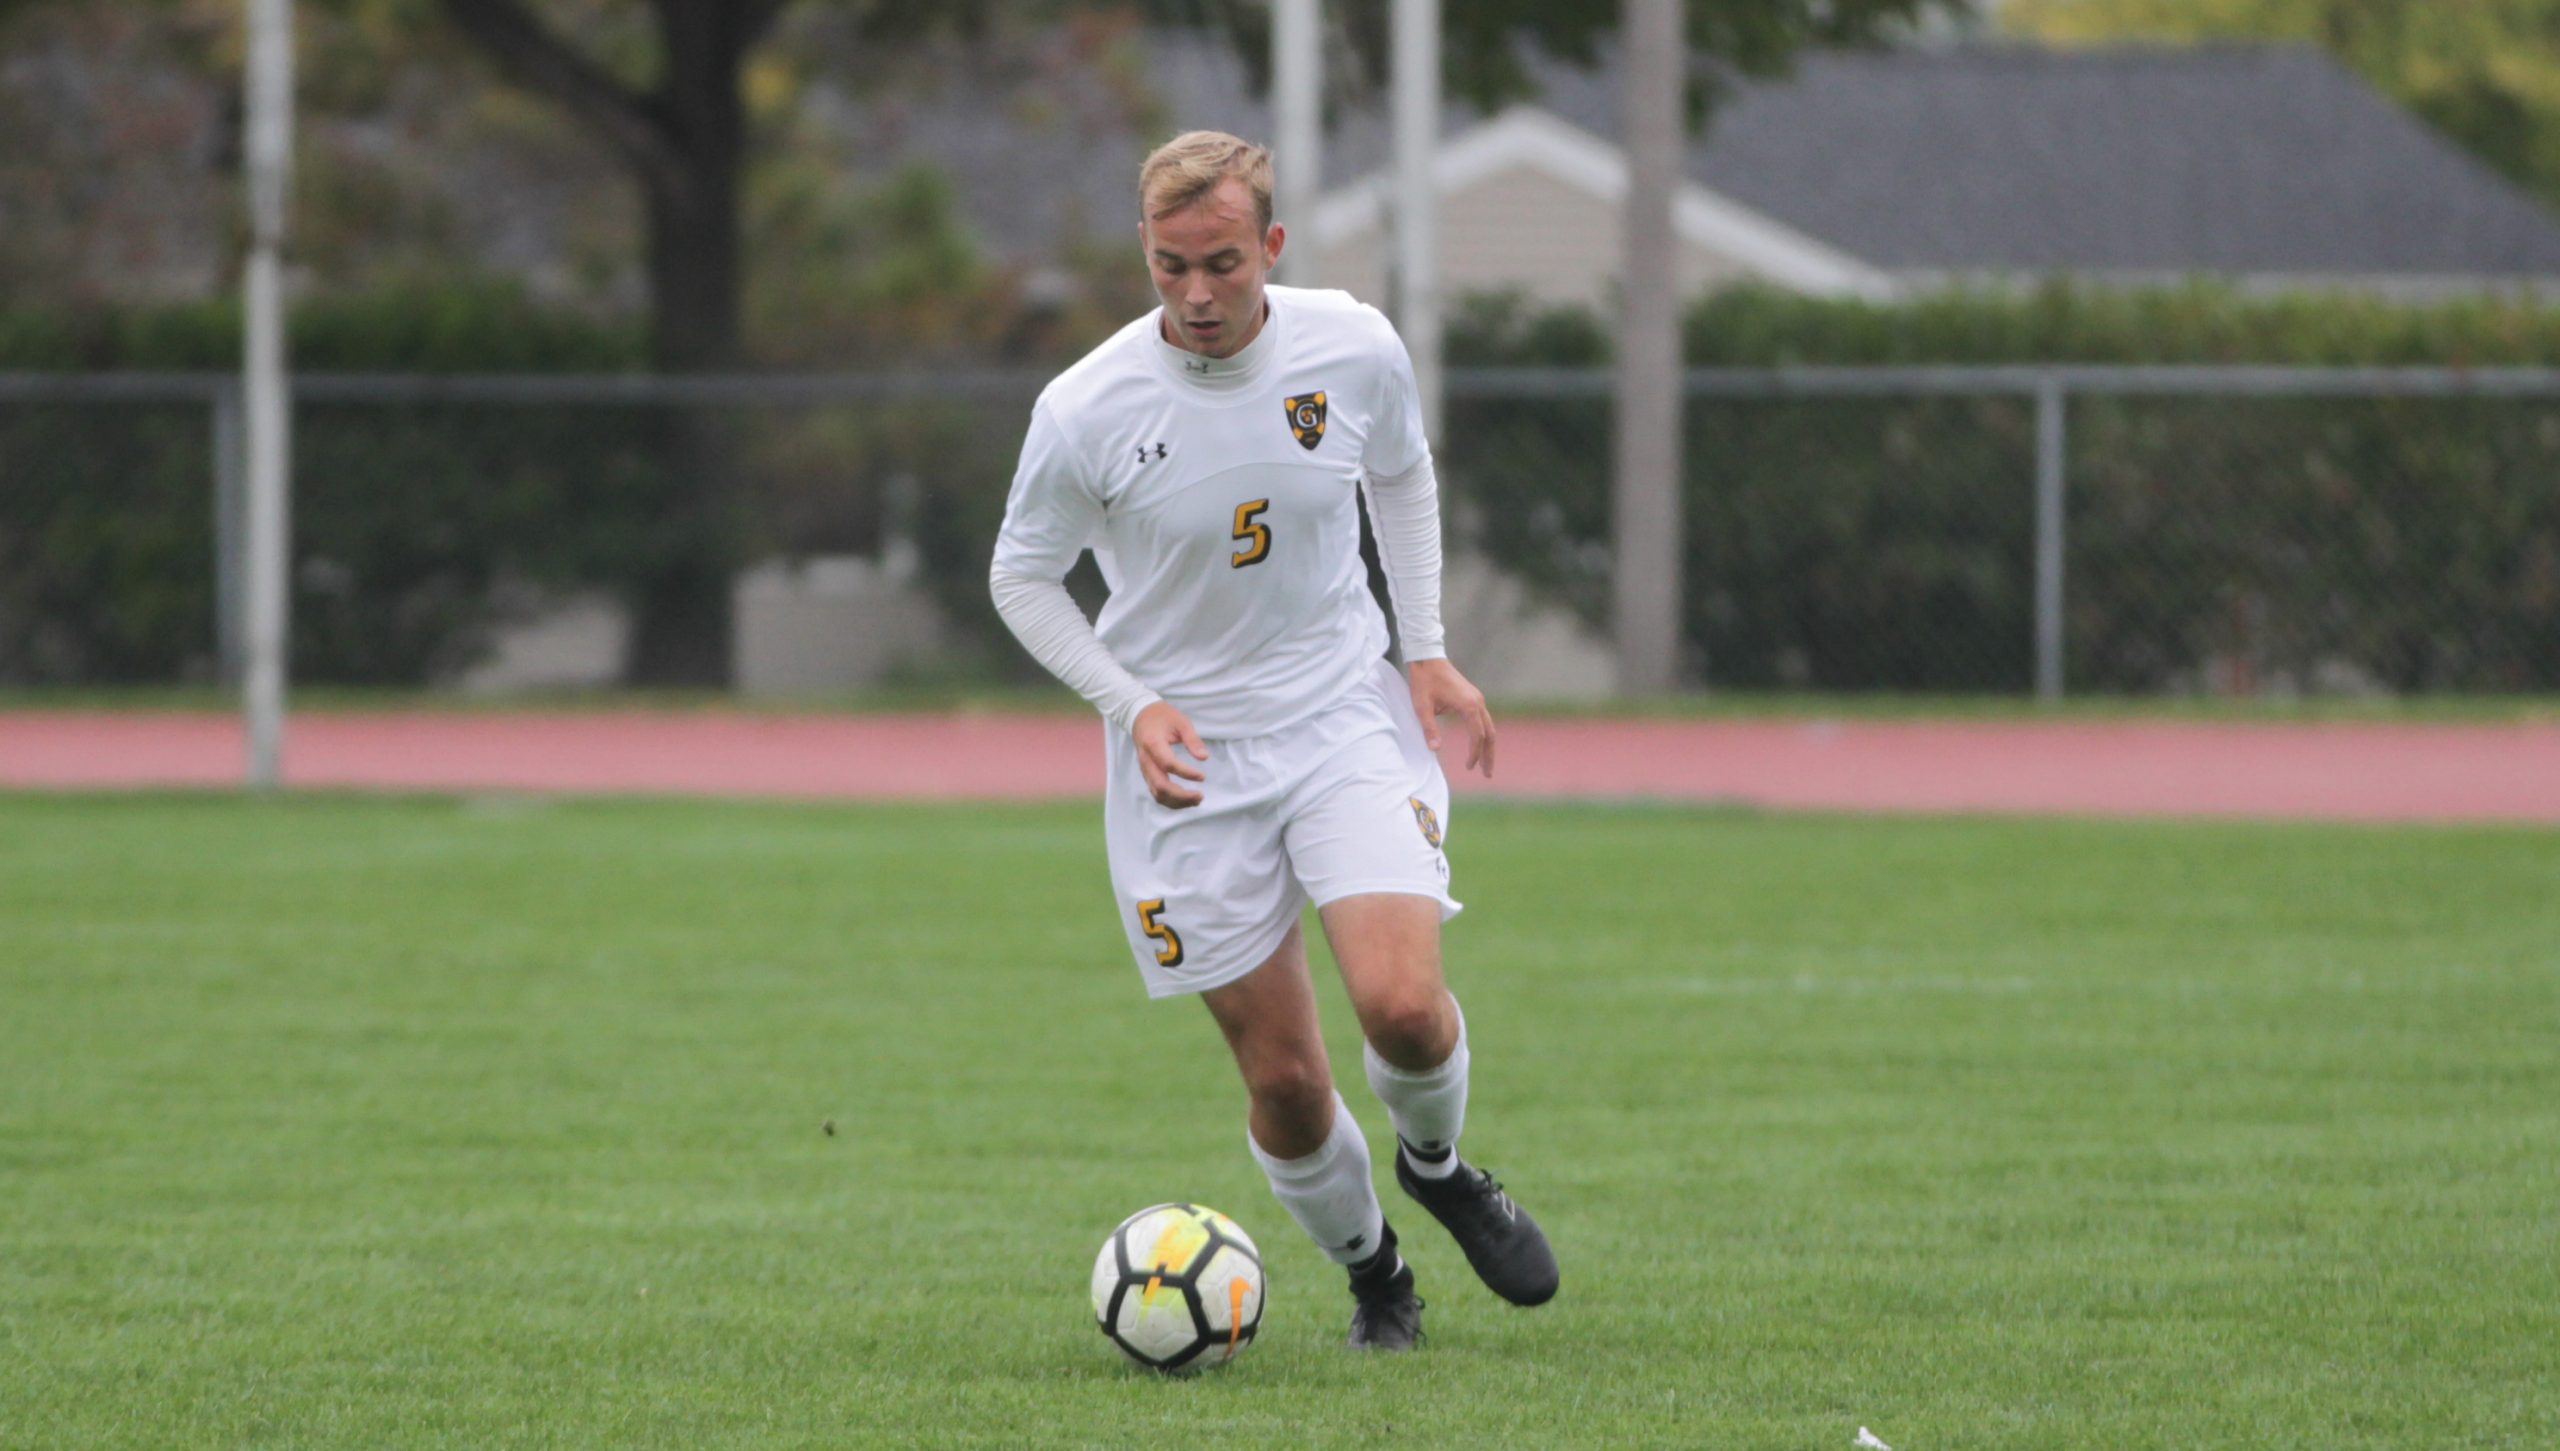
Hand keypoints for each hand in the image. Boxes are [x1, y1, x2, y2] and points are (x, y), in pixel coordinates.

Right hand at [1130, 701, 1209, 808]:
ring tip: (1196, 800)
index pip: (1168, 764)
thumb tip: (1204, 757)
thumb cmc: (1162, 716)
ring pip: (1157, 793)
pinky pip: (1156, 793)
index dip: (1186, 773)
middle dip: (1181, 795)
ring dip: (1177, 802)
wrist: (1140, 716)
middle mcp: (1146, 760)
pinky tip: (1186, 800)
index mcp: (1153, 744)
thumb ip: (1192, 739)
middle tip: (1200, 796)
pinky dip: (1171, 801)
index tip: (1203, 777)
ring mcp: (1144, 769)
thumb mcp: (1181, 721)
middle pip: (1160, 786)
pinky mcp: (1147, 774)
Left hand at [1407, 657, 1494, 777]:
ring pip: (1488, 727)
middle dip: (1488, 755)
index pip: (1477, 736)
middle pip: (1489, 734)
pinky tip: (1478, 746)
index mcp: (1469, 705)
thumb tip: (1435, 750)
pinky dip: (1483, 735)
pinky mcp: (1473, 697)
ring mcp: (1477, 698)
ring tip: (1485, 765)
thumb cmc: (1423, 681)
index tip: (1468, 767)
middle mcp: (1478, 702)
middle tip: (1487, 775)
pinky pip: (1483, 720)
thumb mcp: (1421, 707)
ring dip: (1487, 746)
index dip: (1474, 754)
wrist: (1426, 658)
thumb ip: (1429, 729)